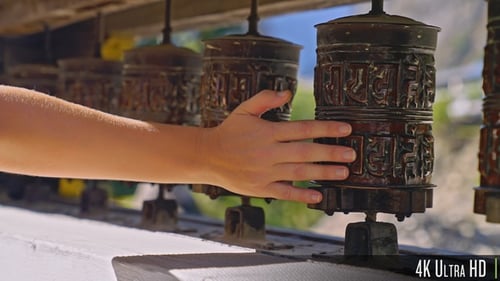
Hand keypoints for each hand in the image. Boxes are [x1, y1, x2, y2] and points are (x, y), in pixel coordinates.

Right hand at [201, 90, 355, 203]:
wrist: (208, 157)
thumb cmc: (229, 132)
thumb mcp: (244, 110)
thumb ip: (264, 99)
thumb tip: (287, 93)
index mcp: (267, 132)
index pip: (302, 129)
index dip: (326, 128)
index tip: (346, 129)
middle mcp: (268, 152)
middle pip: (306, 152)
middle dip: (331, 153)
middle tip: (351, 154)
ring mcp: (265, 172)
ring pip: (299, 172)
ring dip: (323, 173)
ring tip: (344, 173)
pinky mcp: (260, 188)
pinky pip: (284, 192)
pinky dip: (301, 195)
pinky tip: (318, 196)